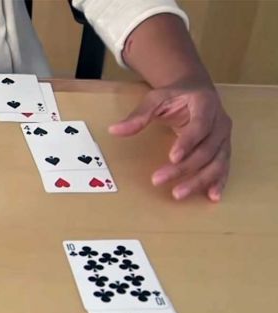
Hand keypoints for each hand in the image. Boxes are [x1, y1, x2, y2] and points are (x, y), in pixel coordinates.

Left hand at [109, 85, 231, 201]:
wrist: (196, 89)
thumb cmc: (175, 94)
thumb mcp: (156, 98)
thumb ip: (138, 115)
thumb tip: (114, 130)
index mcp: (206, 104)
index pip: (199, 126)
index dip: (188, 143)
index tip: (172, 158)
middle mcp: (220, 121)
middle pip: (206, 149)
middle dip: (183, 168)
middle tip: (158, 180)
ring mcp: (224, 137)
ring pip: (217, 162)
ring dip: (200, 180)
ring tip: (178, 194)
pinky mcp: (224, 148)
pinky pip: (224, 166)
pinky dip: (219, 181)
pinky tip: (213, 196)